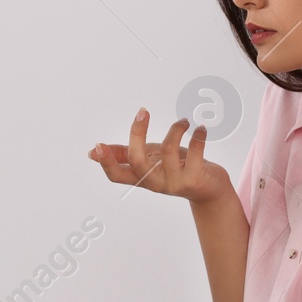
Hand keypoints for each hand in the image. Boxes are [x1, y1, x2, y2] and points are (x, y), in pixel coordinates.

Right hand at [90, 108, 231, 203]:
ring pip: (168, 149)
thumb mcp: (149, 161)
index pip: (116, 175)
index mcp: (141, 177)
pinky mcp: (194, 179)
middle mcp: (155, 182)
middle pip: (138, 161)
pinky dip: (198, 135)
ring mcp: (174, 182)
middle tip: (143, 111)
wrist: (208, 190)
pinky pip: (195, 152)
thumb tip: (93, 151)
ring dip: (176, 128)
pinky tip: (201, 128)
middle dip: (137, 133)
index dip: (106, 162)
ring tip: (184, 121)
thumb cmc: (176, 169)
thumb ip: (124, 155)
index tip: (98, 145)